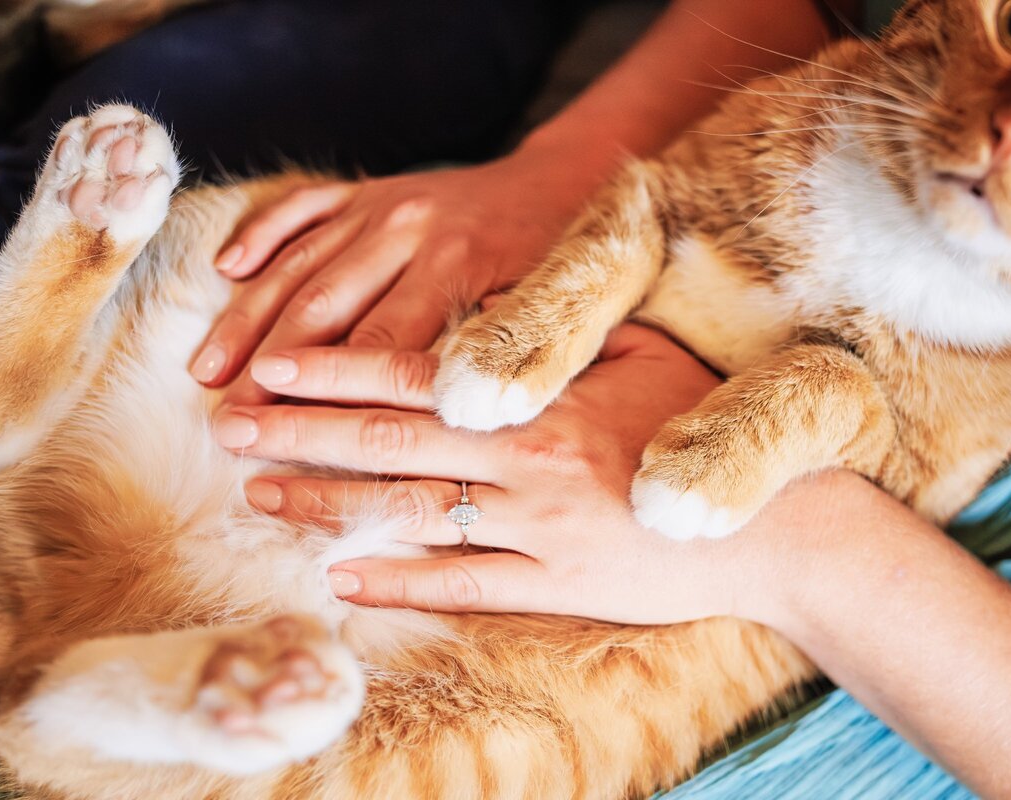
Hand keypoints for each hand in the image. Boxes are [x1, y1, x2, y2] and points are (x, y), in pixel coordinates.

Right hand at [191, 143, 604, 406]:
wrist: (563, 181)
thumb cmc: (558, 263)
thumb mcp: (552, 311)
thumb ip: (506, 356)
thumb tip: (462, 415)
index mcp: (456, 264)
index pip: (378, 342)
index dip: (328, 394)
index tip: (282, 436)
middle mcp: (409, 228)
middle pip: (323, 305)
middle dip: (269, 367)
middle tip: (228, 421)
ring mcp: (382, 203)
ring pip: (299, 263)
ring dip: (248, 316)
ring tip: (205, 370)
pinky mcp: (368, 187)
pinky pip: (302, 205)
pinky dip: (262, 234)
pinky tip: (225, 268)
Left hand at [211, 323, 867, 623]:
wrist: (781, 525)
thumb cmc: (711, 425)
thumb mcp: (646, 353)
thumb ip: (565, 331)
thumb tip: (481, 315)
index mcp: (545, 400)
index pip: (418, 378)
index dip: (336, 371)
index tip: (268, 366)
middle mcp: (530, 466)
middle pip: (391, 446)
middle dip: (301, 436)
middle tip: (229, 431)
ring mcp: (540, 534)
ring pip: (410, 518)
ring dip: (328, 508)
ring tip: (262, 500)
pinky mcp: (559, 590)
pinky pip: (463, 587)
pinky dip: (398, 581)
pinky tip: (341, 578)